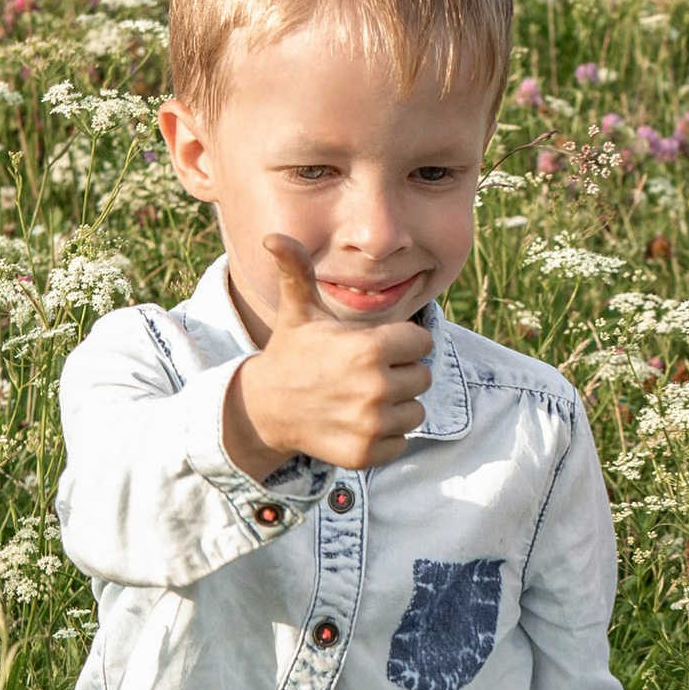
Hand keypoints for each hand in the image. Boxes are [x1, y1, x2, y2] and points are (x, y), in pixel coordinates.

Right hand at [224, 237, 432, 478]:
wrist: (266, 408)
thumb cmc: (292, 353)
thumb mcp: (299, 310)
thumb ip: (298, 270)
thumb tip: (272, 236)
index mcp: (371, 348)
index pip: (421, 342)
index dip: (402, 343)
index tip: (376, 347)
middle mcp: (376, 388)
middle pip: (422, 377)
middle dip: (400, 374)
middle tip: (366, 375)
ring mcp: (372, 424)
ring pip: (416, 411)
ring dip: (396, 407)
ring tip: (362, 399)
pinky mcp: (367, 453)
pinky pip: (402, 442)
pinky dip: (386, 436)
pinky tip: (358, 423)